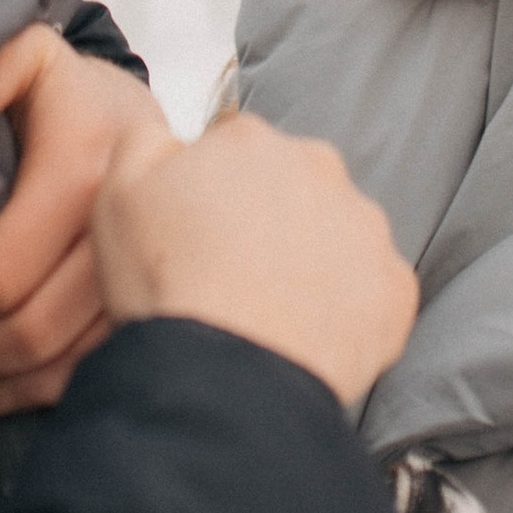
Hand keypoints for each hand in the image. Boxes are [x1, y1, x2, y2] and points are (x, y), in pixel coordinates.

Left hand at [0, 26, 172, 419]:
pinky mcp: (143, 310)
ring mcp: (141, 279)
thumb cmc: (68, 95)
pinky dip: (28, 396)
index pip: (1, 270)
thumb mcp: (32, 55)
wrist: (142, 124)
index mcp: (85, 169)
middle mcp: (120, 232)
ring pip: (56, 363)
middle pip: (29, 329)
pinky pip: (84, 373)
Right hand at [91, 111, 415, 410]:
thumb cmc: (168, 286)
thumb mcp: (117, 193)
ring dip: (312, 262)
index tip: (198, 234)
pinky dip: (348, 312)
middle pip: (293, 185)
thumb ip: (144, 140)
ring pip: (338, 236)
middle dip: (269, 220)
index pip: (234, 148)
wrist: (226, 377)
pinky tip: (305, 338)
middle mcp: (319, 169)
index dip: (212, 193)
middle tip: (231, 275)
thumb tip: (169, 135)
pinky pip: (373, 293)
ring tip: (267, 314)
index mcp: (251, 141)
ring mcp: (365, 229)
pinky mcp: (394, 289)